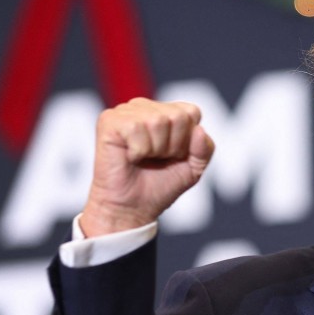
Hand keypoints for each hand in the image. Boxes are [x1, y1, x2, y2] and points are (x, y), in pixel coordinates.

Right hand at [80, 98, 214, 236]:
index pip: (192, 112)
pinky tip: (130, 156)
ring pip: (157, 121)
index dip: (188, 141)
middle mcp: (145, 107)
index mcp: (166, 112)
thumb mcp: (194, 168)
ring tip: (143, 158)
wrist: (133, 207)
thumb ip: (205, 148)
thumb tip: (199, 129)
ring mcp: (126, 111)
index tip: (174, 156)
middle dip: (173, 146)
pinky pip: (136, 128)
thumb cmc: (160, 186)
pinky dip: (138, 150)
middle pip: (177, 117)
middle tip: (156, 159)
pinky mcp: (109, 121)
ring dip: (155, 149)